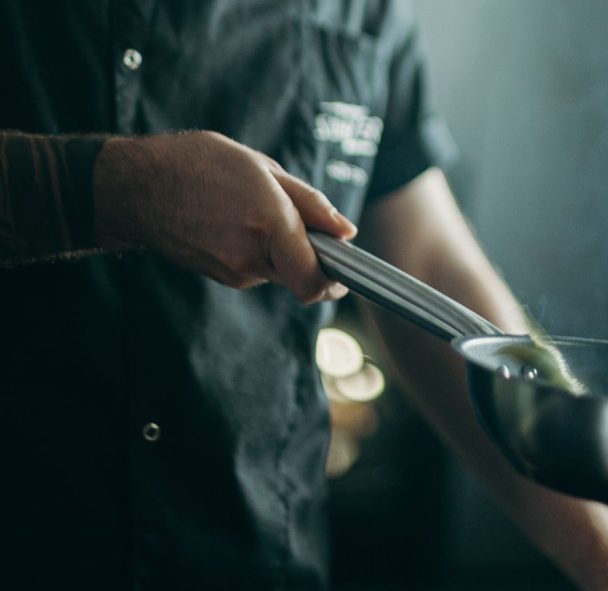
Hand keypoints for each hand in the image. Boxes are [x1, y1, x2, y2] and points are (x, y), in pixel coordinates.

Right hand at [94, 130, 355, 302]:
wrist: (134, 187)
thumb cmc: (199, 165)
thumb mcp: (263, 168)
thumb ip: (310, 204)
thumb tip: (346, 232)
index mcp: (269, 224)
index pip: (315, 280)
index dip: (336, 281)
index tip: (344, 268)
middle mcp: (252, 256)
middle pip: (302, 277)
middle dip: (311, 258)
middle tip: (302, 226)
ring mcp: (233, 272)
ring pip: (279, 271)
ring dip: (281, 250)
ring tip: (254, 211)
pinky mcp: (220, 276)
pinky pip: (256, 268)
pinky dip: (259, 250)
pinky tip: (236, 222)